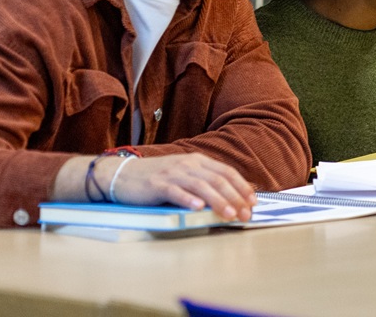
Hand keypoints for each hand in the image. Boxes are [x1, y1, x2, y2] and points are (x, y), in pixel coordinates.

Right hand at [55, 152, 257, 221]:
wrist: (122, 174)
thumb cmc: (156, 178)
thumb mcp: (184, 174)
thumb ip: (204, 180)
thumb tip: (230, 196)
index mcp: (198, 161)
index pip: (226, 172)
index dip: (242, 187)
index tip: (253, 202)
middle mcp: (188, 164)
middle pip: (218, 180)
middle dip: (235, 198)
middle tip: (245, 214)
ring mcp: (173, 173)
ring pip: (201, 186)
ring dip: (218, 201)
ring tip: (229, 214)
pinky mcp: (157, 185)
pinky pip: (176, 191)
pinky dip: (188, 199)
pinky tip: (198, 208)